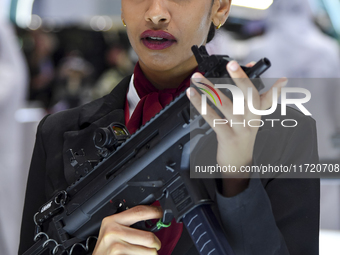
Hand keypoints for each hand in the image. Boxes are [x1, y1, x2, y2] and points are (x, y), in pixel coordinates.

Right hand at [93, 205, 162, 254]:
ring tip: (143, 253)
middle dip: (156, 244)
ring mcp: (116, 245)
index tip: (161, 213)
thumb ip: (128, 226)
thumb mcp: (112, 233)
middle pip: (149, 237)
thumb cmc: (106, 250)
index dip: (154, 211)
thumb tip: (150, 223)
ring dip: (151, 254)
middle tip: (155, 246)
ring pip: (149, 251)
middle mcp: (113, 231)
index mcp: (112, 221)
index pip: (138, 211)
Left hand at [187, 61, 286, 195]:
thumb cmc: (241, 138)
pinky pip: (212, 117)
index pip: (269, 99)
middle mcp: (251, 120)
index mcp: (257, 115)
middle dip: (240, 78)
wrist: (238, 166)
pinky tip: (192, 94)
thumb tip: (247, 85)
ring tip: (197, 77)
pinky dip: (200, 104)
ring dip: (209, 88)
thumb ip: (248, 102)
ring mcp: (239, 129)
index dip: (276, 90)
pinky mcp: (226, 136)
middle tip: (231, 64)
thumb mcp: (249, 121)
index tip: (281, 80)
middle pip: (249, 96)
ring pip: (225, 104)